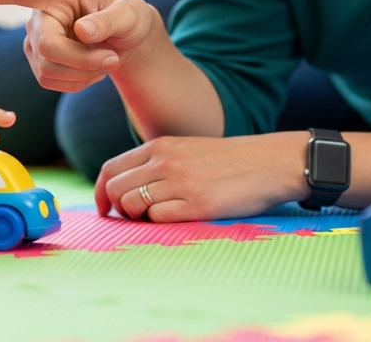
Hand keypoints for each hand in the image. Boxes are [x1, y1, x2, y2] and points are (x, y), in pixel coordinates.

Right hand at [0, 0, 158, 92]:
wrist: (125, 40)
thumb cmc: (127, 17)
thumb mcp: (130, 14)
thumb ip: (110, 20)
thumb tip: (81, 31)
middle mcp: (39, 16)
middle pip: (48, 48)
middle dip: (83, 60)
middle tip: (113, 59)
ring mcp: (34, 41)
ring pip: (48, 70)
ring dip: (84, 73)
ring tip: (106, 59)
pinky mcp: (37, 63)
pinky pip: (51, 83)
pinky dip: (78, 83)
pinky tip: (92, 70)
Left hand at [94, 133, 307, 222]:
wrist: (269, 162)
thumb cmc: (229, 161)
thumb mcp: (186, 149)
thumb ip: (157, 162)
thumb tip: (127, 187)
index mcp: (160, 146)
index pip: (110, 169)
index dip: (101, 192)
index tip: (104, 208)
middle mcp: (164, 162)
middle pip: (115, 189)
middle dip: (117, 208)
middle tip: (133, 218)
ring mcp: (179, 182)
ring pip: (131, 205)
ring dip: (137, 218)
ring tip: (158, 218)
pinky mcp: (197, 205)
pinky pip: (157, 219)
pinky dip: (159, 224)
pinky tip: (177, 219)